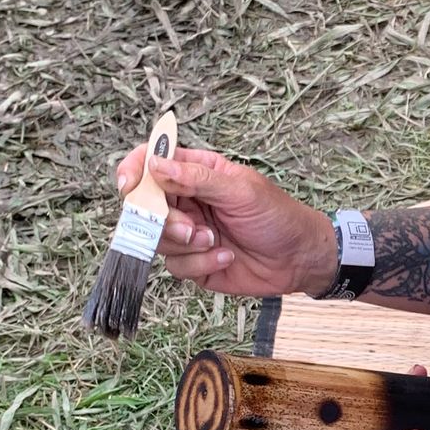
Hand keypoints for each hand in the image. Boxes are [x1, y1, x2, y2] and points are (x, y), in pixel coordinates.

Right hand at [114, 142, 336, 297]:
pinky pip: (176, 266)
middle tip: (190, 229)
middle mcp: (187, 202)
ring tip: (215, 241)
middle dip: (163, 220)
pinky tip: (226, 257)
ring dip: (185, 244)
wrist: (300, 258)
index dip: (135, 170)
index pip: (153, 163)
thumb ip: (198, 178)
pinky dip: (200, 264)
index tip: (129, 185)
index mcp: (197, 173)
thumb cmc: (278, 216)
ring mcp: (188, 233)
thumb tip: (156, 165)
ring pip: (156, 239)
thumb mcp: (241, 190)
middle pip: (146, 207)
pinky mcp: (194, 263)